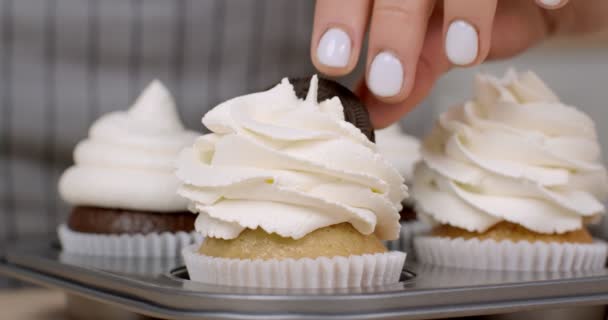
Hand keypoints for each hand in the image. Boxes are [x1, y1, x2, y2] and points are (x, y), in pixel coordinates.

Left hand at [310, 0, 607, 127]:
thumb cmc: (465, 20)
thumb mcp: (429, 50)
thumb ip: (402, 79)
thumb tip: (366, 115)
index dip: (337, 20)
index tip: (334, 62)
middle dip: (393, 30)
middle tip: (389, 81)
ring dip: (466, 10)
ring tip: (465, 52)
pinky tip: (548, 5)